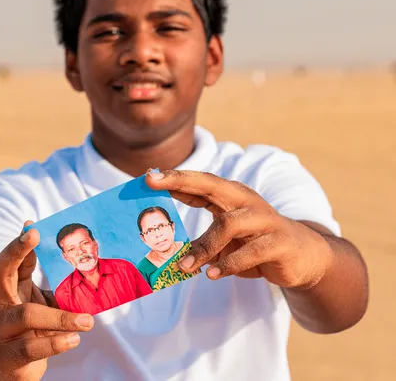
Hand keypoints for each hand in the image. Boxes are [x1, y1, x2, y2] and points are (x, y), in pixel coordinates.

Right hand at [0, 221, 93, 380]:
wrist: (5, 370)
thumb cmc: (29, 328)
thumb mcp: (37, 302)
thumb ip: (51, 283)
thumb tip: (78, 255)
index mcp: (8, 290)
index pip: (8, 262)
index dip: (18, 244)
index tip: (32, 226)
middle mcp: (0, 306)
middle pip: (2, 274)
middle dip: (17, 252)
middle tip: (35, 236)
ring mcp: (2, 332)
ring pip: (27, 315)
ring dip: (61, 317)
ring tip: (87, 321)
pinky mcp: (10, 358)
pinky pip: (33, 348)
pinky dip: (57, 343)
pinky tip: (75, 339)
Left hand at [146, 170, 333, 288]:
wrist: (303, 256)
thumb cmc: (256, 244)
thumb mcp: (228, 240)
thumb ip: (204, 240)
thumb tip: (170, 252)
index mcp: (232, 197)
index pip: (199, 183)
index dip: (174, 178)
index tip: (148, 176)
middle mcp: (246, 201)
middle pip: (211, 185)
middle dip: (181, 181)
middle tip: (154, 182)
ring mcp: (264, 219)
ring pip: (228, 224)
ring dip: (203, 246)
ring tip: (185, 266)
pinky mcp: (278, 241)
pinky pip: (250, 251)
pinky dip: (228, 264)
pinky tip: (212, 274)